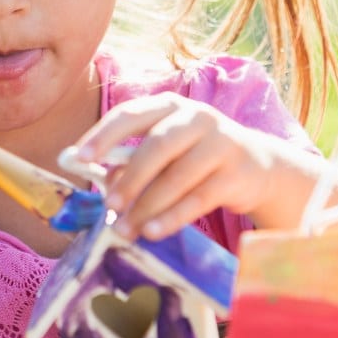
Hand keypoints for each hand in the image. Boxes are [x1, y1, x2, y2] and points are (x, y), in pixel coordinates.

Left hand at [73, 93, 277, 239]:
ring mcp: (220, 143)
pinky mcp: (237, 173)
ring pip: (178, 176)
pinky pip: (199, 198)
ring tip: (126, 229)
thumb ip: (135, 164)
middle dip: (130, 177)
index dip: (103, 136)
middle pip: (157, 145)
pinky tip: (153, 232)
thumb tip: (104, 186)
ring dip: (148, 206)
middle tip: (109, 204)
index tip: (79, 158)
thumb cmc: (197, 158)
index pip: (131, 114)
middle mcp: (197, 117)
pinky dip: (173, 217)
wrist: (258, 166)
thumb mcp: (167, 154)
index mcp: (170, 106)